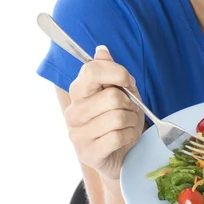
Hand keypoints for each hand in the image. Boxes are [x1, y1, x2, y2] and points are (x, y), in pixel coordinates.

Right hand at [64, 45, 145, 179]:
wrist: (122, 153)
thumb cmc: (121, 120)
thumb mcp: (122, 92)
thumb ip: (111, 72)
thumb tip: (101, 50)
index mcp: (79, 92)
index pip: (91, 70)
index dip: (117, 72)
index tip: (128, 81)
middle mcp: (73, 112)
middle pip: (111, 96)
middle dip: (130, 103)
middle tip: (128, 110)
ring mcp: (77, 134)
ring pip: (117, 117)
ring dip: (131, 121)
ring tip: (126, 125)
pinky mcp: (87, 153)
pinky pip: (118, 137)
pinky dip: (129, 136)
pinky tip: (124, 138)